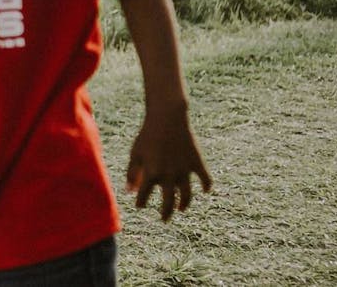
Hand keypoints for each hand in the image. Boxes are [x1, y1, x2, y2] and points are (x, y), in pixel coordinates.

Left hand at [126, 106, 211, 220]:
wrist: (167, 117)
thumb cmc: (148, 135)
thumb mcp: (136, 153)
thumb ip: (132, 173)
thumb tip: (130, 192)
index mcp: (151, 173)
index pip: (144, 196)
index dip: (141, 203)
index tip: (139, 206)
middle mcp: (168, 175)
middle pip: (168, 202)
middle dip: (165, 213)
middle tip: (164, 219)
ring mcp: (184, 170)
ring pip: (186, 195)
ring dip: (184, 204)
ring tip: (181, 209)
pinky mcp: (196, 162)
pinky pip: (205, 179)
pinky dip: (206, 185)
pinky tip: (204, 190)